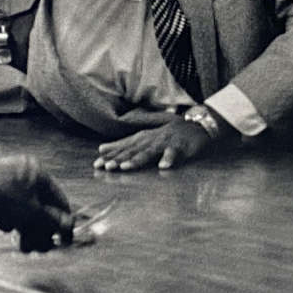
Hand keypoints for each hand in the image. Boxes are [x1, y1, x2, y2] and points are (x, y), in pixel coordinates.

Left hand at [0, 154, 74, 251]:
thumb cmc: (3, 196)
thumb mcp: (32, 211)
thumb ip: (52, 221)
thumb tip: (68, 227)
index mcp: (38, 174)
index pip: (58, 199)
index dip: (63, 220)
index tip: (66, 239)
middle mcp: (25, 177)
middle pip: (41, 208)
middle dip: (42, 230)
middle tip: (43, 249)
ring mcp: (8, 186)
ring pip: (24, 212)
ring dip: (27, 231)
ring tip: (25, 246)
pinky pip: (9, 212)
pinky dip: (10, 222)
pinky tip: (6, 227)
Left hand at [95, 114, 222, 171]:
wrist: (197, 125)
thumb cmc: (168, 134)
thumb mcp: (145, 137)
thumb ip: (125, 144)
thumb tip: (101, 148)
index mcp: (143, 138)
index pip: (123, 147)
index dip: (110, 155)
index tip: (96, 164)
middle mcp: (152, 139)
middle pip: (133, 150)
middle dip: (119, 158)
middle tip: (107, 167)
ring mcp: (166, 142)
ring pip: (150, 151)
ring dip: (138, 159)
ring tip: (126, 167)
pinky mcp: (181, 146)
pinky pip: (174, 153)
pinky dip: (169, 159)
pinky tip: (163, 166)